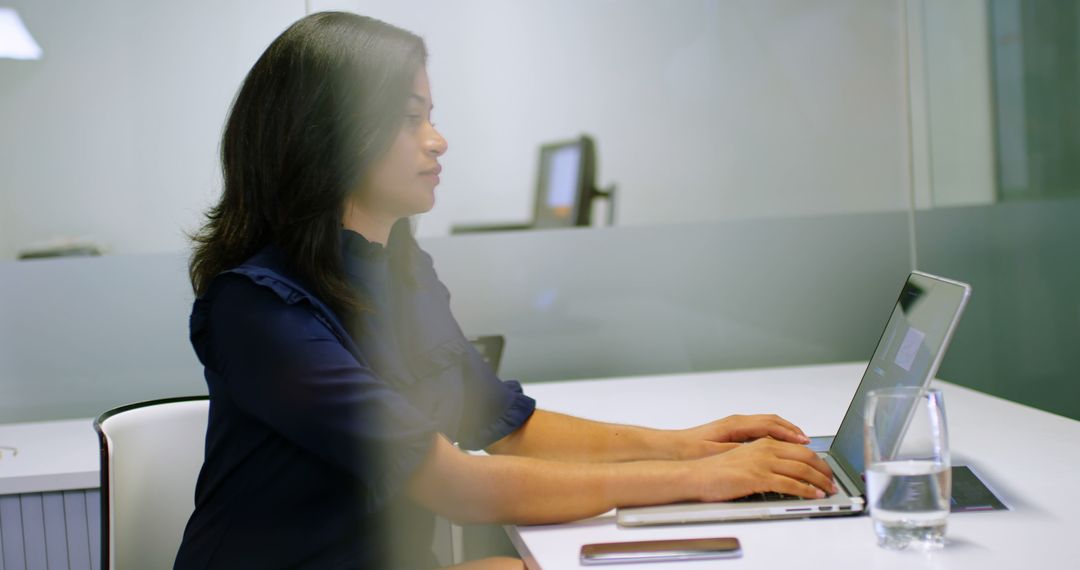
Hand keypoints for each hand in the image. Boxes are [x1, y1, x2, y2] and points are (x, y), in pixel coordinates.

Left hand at [671, 414, 809, 458]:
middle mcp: (737, 421)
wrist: (671, 448)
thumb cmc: (689, 450)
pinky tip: (778, 445)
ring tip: (798, 442)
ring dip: (784, 431)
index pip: (770, 424)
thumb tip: (760, 450)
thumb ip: (740, 450)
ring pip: (767, 423)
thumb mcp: (716, 453)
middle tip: (808, 441)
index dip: (789, 433)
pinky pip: (759, 429)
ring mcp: (735, 425)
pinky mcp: (732, 431)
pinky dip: (774, 435)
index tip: (804, 441)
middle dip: (792, 430)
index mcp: (735, 424)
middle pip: (772, 420)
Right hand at [689, 438, 836, 500]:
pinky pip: (790, 484)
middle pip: (804, 455)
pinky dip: (807, 490)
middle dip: (822, 468)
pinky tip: (814, 494)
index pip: (797, 447)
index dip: (815, 457)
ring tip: (828, 488)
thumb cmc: (714, 469)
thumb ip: (761, 458)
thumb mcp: (742, 458)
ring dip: (819, 480)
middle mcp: (764, 448)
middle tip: (831, 479)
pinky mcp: (758, 477)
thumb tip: (778, 468)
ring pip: (801, 469)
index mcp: (761, 442)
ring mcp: (762, 462)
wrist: (695, 474)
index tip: (823, 466)